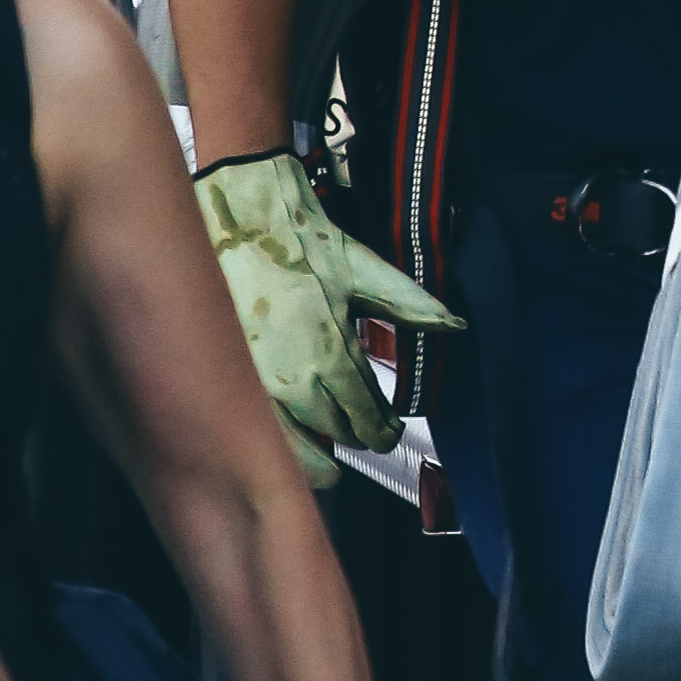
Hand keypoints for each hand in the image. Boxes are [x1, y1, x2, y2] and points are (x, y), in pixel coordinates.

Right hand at [193, 150, 461, 487]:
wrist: (239, 214)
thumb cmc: (300, 238)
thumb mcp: (361, 267)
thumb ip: (408, 304)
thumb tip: (454, 324)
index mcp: (329, 352)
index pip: (366, 414)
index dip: (383, 430)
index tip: (391, 432)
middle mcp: (292, 377)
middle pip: (333, 431)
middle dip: (355, 438)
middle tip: (368, 439)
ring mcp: (254, 381)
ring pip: (291, 441)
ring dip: (314, 455)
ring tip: (330, 466)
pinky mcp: (226, 375)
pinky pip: (256, 426)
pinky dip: (275, 443)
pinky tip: (284, 445)